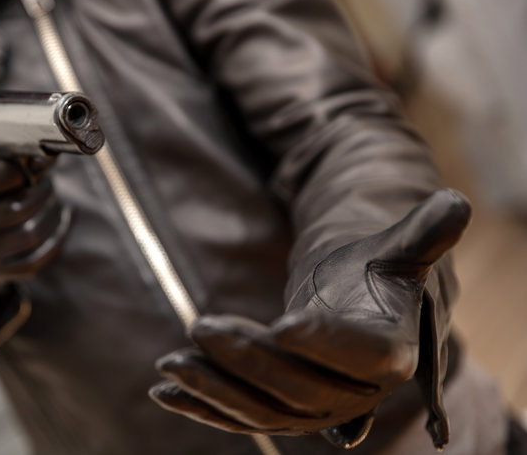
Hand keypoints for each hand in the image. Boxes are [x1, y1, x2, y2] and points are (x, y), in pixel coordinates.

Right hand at [0, 156, 69, 285]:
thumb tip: (39, 154)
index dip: (15, 169)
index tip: (37, 159)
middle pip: (15, 209)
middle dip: (41, 189)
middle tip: (46, 177)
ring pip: (31, 234)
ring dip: (51, 210)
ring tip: (51, 195)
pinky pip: (36, 261)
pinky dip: (57, 238)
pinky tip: (62, 218)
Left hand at [150, 189, 469, 447]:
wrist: (356, 310)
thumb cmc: (374, 275)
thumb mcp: (396, 251)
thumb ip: (421, 234)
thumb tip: (455, 201)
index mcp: (388, 352)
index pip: (358, 352)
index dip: (324, 340)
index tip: (283, 324)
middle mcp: (353, 393)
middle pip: (297, 385)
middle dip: (246, 359)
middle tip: (200, 325)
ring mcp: (313, 410)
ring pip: (261, 410)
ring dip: (214, 389)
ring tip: (169, 364)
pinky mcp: (279, 412)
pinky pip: (238, 417)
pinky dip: (202, 407)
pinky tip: (162, 391)